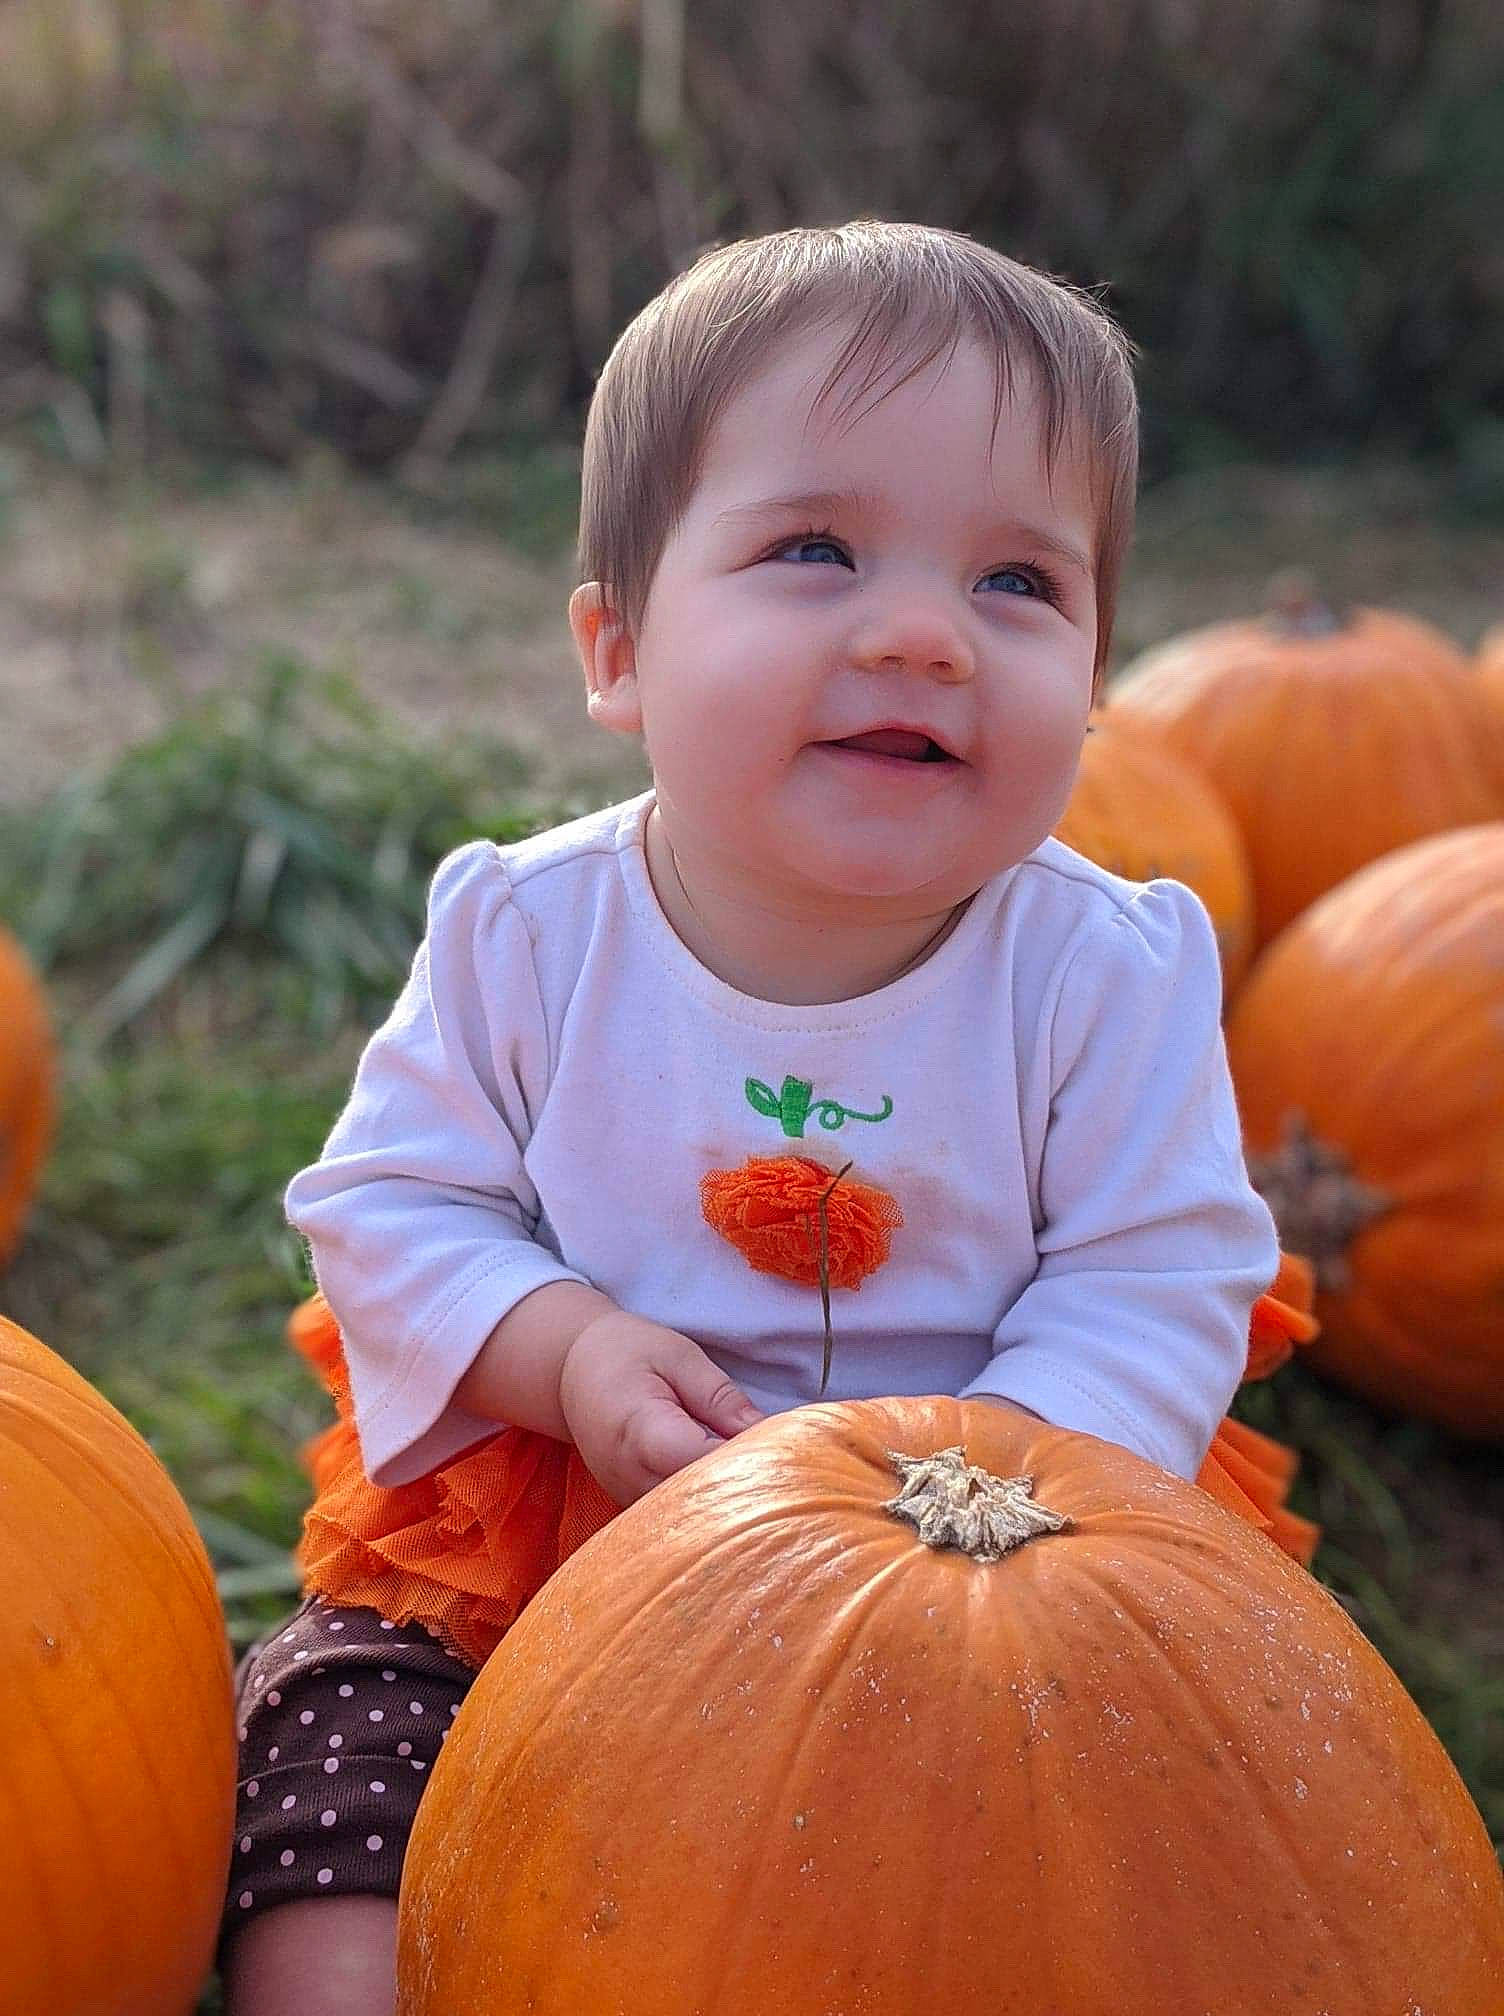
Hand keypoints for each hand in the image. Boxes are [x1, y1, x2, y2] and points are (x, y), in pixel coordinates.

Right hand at [559, 1306, 766, 1506]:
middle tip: (780, 1468)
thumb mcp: (679, 1356)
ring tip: (756, 1476)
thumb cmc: (626, 1354)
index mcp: (640, 1430)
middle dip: (742, 1488)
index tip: (780, 1450)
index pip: (701, 1463)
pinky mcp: (630, 1508)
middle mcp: (628, 1475)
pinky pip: (675, 1520)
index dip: (744, 1462)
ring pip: (688, 1519)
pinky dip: (704, 1509)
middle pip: (697, 1501)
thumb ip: (721, 1397)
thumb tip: (767, 1432)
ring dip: (725, 1503)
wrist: (572, 1372)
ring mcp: (626, 1497)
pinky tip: (729, 1488)